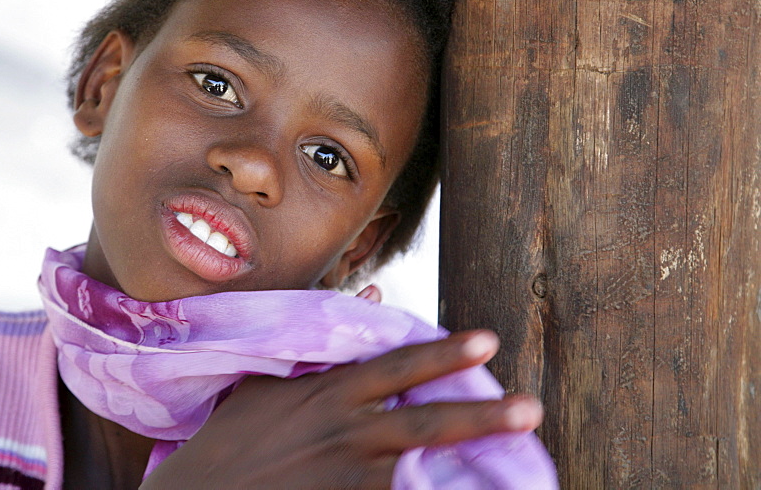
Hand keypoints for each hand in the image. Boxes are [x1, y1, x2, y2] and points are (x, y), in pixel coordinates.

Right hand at [141, 329, 542, 489]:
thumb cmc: (233, 440)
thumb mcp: (267, 384)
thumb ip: (321, 342)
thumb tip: (374, 290)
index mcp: (328, 395)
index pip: (396, 367)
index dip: (443, 354)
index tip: (487, 341)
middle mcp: (346, 432)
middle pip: (424, 421)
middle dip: (481, 414)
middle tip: (529, 408)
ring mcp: (349, 476)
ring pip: (422, 469)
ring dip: (469, 469)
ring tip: (520, 470)